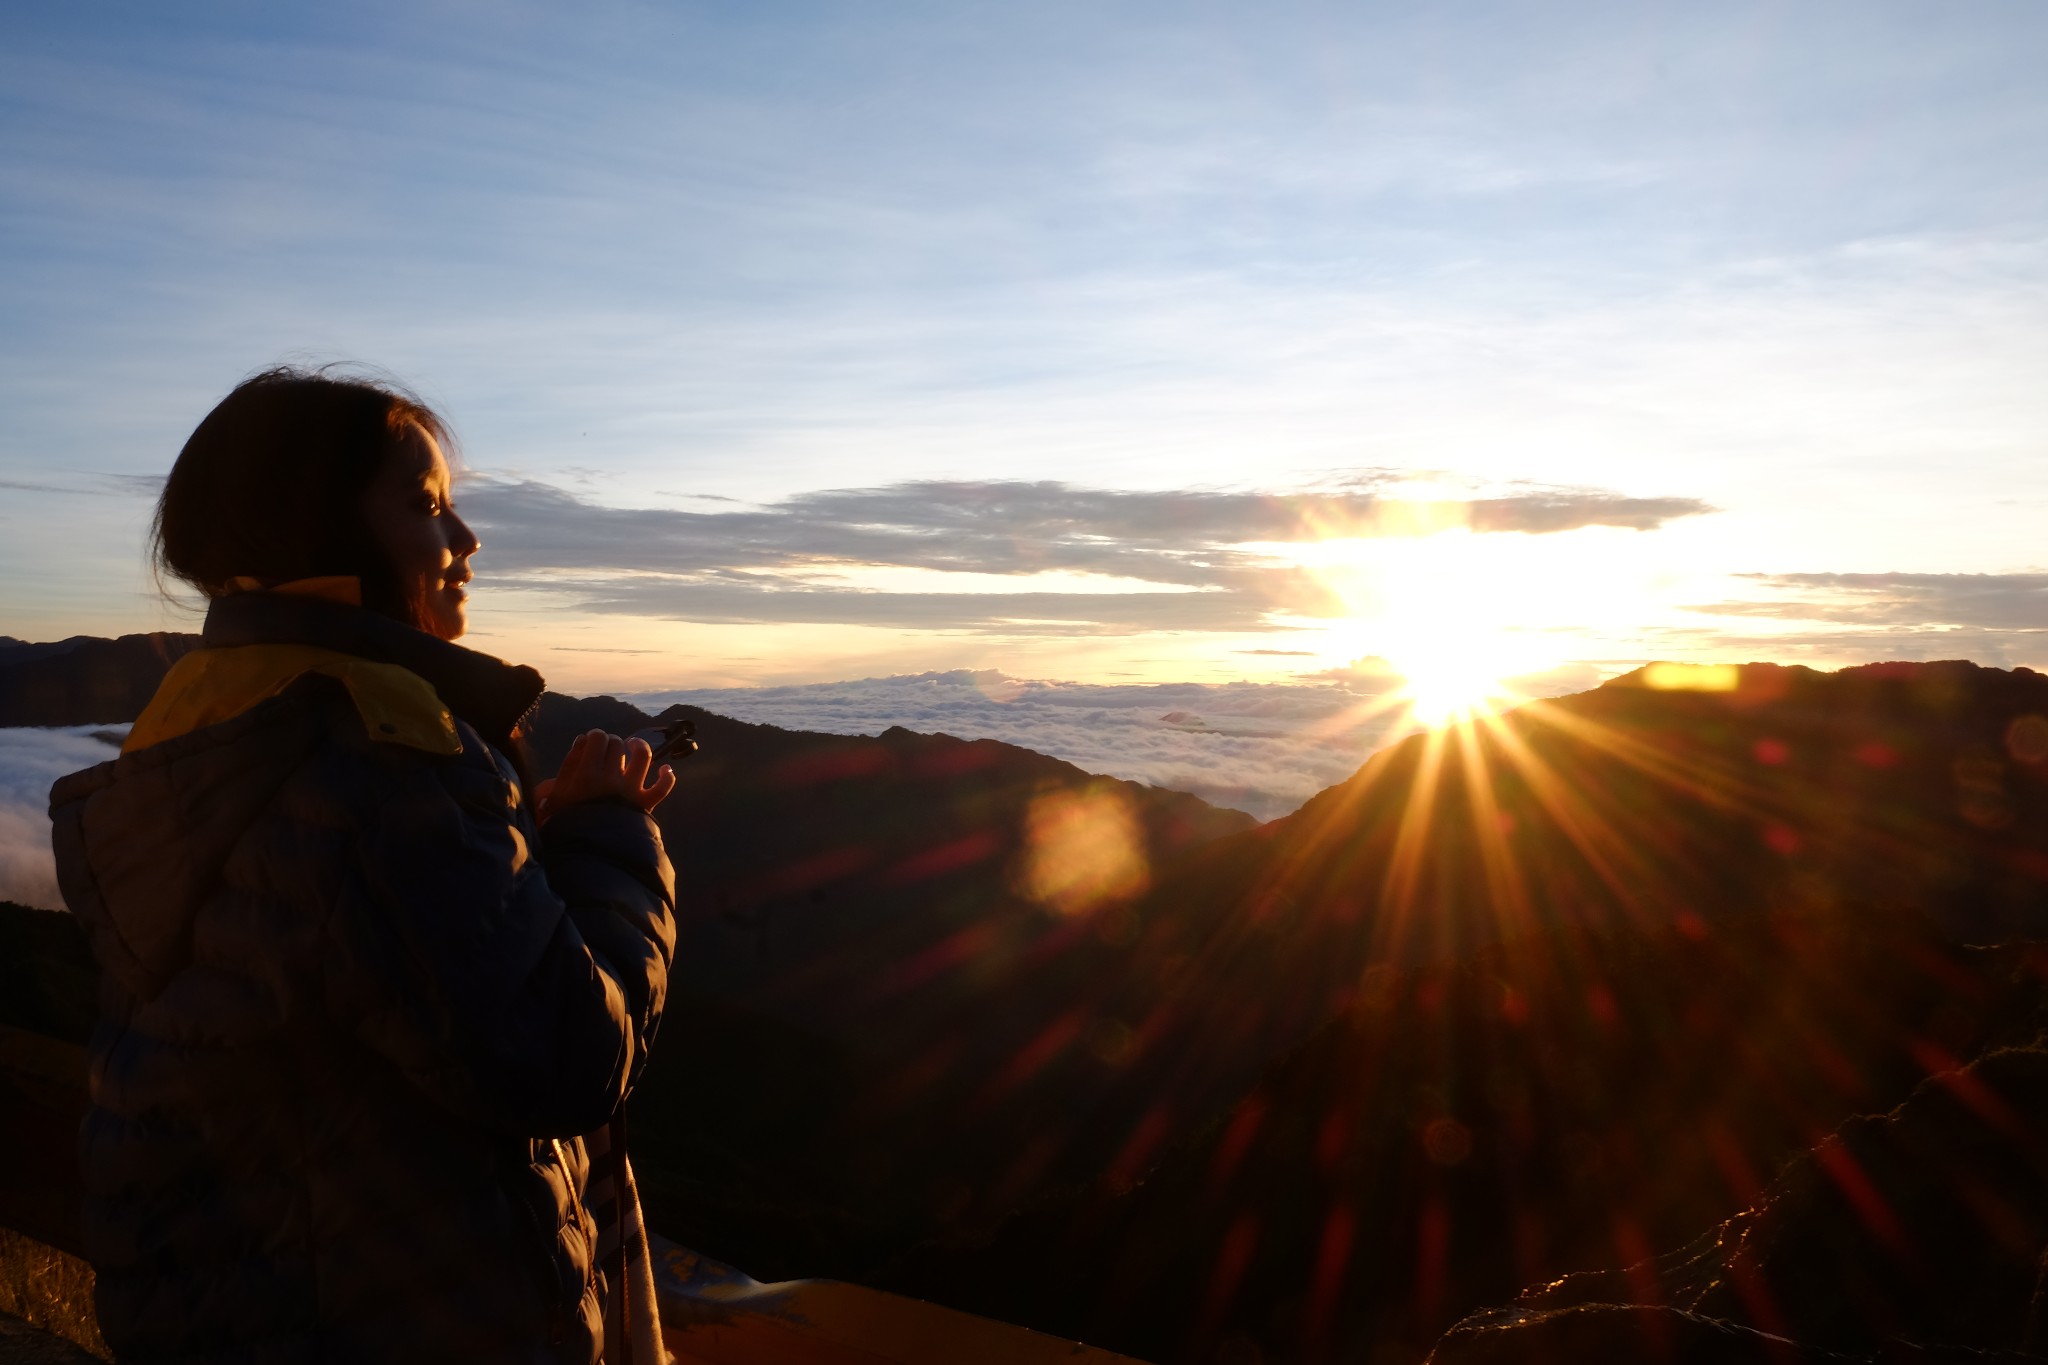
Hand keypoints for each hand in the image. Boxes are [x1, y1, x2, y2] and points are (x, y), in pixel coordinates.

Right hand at [533, 729, 675, 823]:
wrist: (588, 853)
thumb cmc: (567, 825)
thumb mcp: (556, 796)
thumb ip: (568, 766)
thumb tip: (582, 740)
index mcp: (587, 774)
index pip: (597, 738)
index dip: (595, 736)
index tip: (592, 742)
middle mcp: (611, 777)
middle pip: (617, 744)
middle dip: (612, 742)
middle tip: (607, 750)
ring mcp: (631, 789)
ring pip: (642, 755)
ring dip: (639, 746)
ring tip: (633, 745)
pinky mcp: (645, 804)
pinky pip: (663, 786)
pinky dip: (667, 776)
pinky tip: (664, 769)